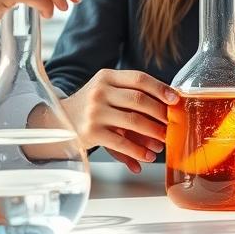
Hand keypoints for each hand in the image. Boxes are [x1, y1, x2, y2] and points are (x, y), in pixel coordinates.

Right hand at [59, 70, 176, 173]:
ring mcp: (95, 111)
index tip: (175, 100)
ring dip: (154, 133)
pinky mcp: (91, 132)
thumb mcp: (106, 91)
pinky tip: (147, 156)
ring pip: (134, 121)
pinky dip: (138, 151)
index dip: (160, 88)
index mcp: (107, 77)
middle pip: (139, 100)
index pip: (139, 79)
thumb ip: (130, 93)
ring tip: (163, 141)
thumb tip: (168, 104)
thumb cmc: (91, 106)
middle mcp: (100, 91)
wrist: (58, 121)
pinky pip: (121, 142)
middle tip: (172, 124)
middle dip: (161, 113)